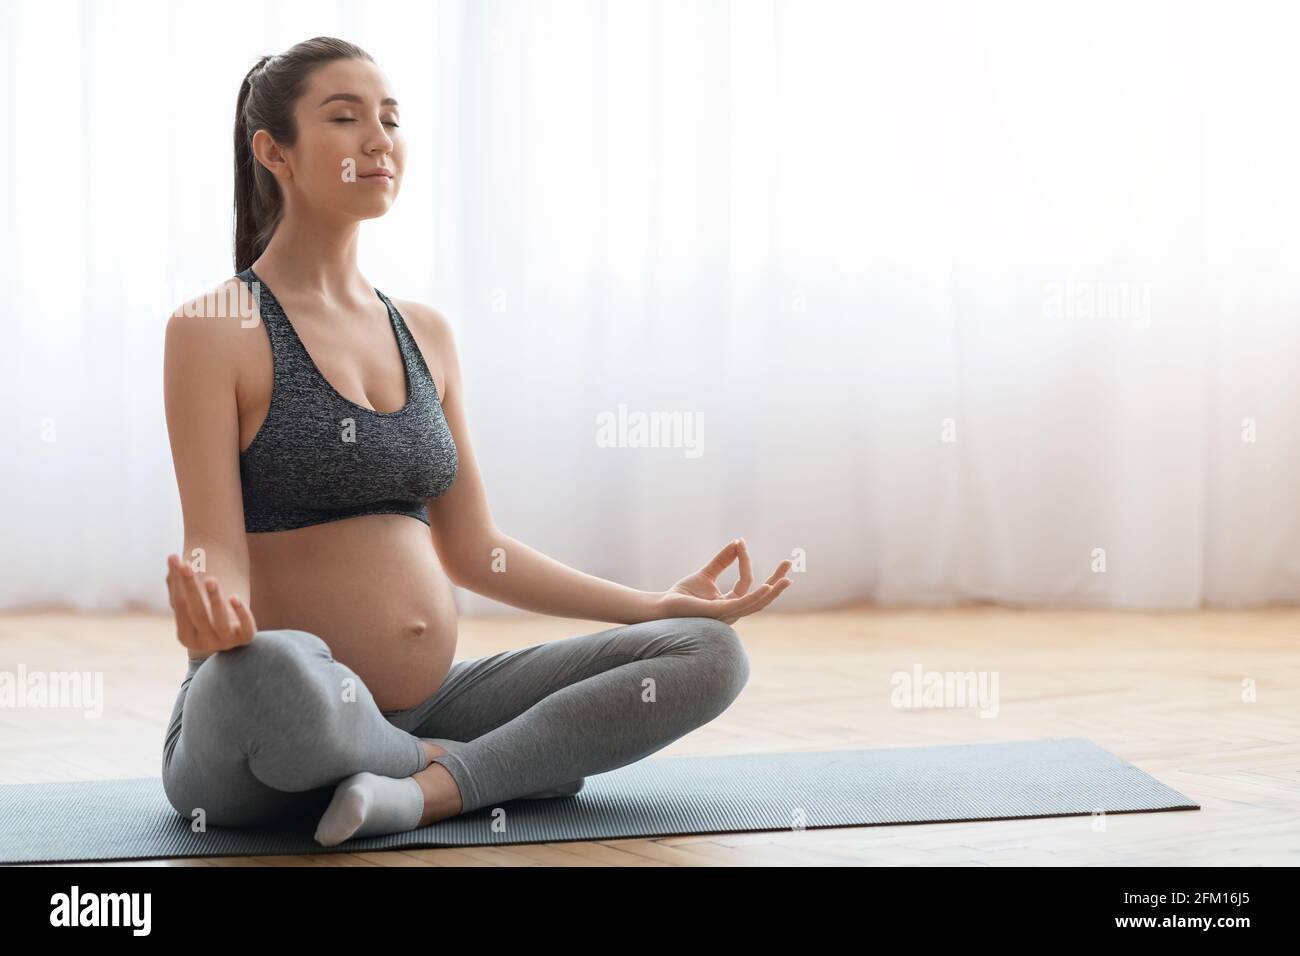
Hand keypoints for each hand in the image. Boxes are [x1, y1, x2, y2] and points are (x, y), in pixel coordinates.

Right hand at [165, 553, 256, 656]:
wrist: (234, 633)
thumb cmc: (206, 614)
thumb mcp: (192, 602)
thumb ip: (179, 584)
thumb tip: (172, 559)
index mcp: (186, 637)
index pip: (179, 607)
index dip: (176, 583)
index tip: (175, 558)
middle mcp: (204, 643)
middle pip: (196, 613)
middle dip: (191, 588)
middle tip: (187, 565)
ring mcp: (226, 642)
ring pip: (220, 620)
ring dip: (214, 599)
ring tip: (210, 579)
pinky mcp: (246, 638)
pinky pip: (245, 627)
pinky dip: (241, 612)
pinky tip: (234, 597)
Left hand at [657, 538, 791, 624]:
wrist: (662, 607)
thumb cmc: (682, 595)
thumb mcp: (706, 574)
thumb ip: (722, 561)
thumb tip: (736, 542)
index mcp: (730, 603)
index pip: (746, 582)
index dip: (745, 561)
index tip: (740, 541)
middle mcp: (732, 611)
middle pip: (761, 597)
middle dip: (776, 582)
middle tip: (788, 563)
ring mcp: (727, 614)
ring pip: (756, 604)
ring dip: (772, 591)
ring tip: (785, 579)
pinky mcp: (718, 613)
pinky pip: (742, 605)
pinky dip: (756, 596)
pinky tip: (767, 588)